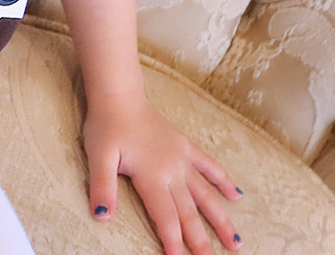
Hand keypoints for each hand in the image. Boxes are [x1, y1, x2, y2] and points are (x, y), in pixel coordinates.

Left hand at [84, 90, 242, 254]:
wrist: (119, 95)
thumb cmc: (106, 126)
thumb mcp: (98, 156)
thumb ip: (102, 187)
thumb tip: (102, 216)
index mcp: (152, 176)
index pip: (165, 216)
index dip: (173, 241)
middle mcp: (172, 170)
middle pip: (189, 212)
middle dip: (201, 240)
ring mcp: (181, 158)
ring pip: (206, 194)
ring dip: (221, 218)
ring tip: (235, 242)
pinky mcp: (184, 146)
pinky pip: (209, 165)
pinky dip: (223, 180)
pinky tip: (237, 195)